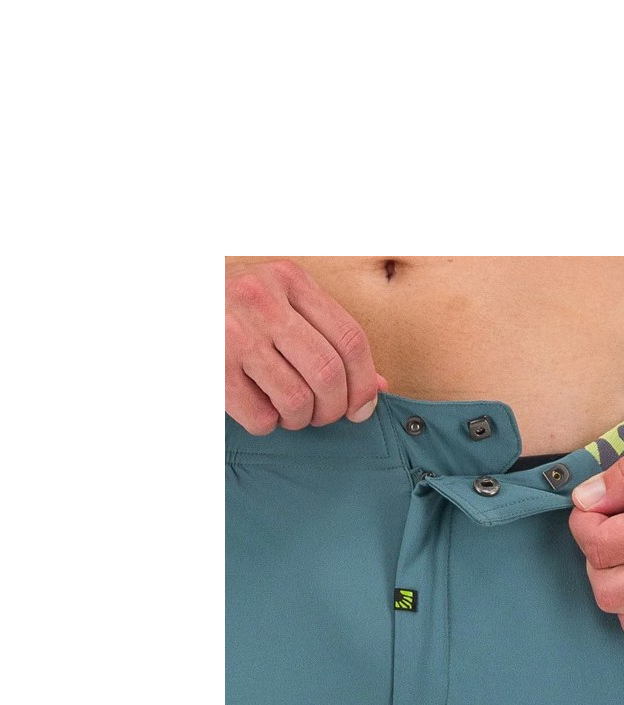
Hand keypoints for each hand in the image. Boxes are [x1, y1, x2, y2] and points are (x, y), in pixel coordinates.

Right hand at [225, 259, 387, 433]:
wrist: (164, 300)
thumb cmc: (232, 310)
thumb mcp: (282, 306)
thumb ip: (328, 339)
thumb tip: (376, 388)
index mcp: (289, 279)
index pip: (351, 339)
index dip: (365, 383)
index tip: (362, 406)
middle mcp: (262, 300)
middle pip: (329, 372)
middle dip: (335, 408)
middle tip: (324, 415)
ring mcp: (233, 332)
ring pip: (297, 399)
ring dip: (302, 419)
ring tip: (291, 413)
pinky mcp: (210, 366)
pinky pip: (260, 417)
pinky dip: (268, 425)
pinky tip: (260, 410)